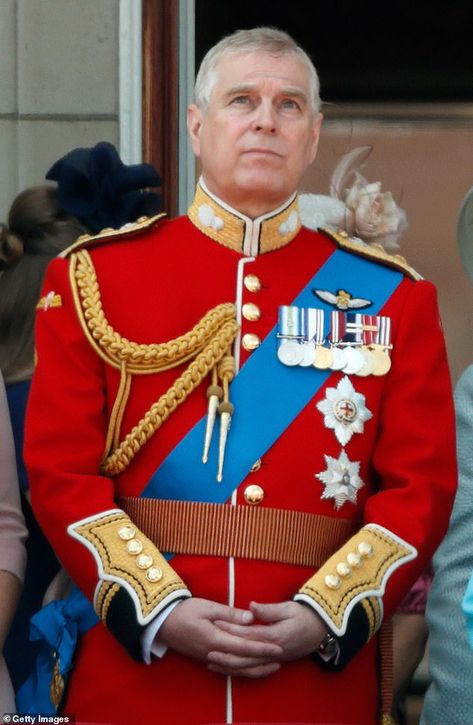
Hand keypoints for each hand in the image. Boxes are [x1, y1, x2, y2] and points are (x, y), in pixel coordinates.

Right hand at [159, 598, 283, 677]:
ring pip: (236, 668)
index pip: (244, 646)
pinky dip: (242, 670)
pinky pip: (228, 668)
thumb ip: (230, 614)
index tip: (278, 648)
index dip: (262, 648)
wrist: (162, 623)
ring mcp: (209, 658)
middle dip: (263, 660)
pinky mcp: (206, 658)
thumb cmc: (184, 610)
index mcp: (215, 639)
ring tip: (271, 665)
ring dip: (255, 668)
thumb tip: (251, 618)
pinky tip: (250, 667)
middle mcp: (213, 652)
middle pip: (243, 661)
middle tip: (281, 657)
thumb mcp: (207, 606)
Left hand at [214, 600, 326, 662]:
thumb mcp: (288, 608)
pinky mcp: (272, 662)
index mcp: (275, 636)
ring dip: (229, 664)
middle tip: (206, 646)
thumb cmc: (304, 616)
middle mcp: (272, 651)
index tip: (216, 624)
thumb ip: (269, 610)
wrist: (320, 631)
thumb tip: (251, 607)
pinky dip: (239, 671)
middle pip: (244, 654)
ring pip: (247, 667)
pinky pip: (253, 670)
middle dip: (225, 651)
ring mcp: (272, 659)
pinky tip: (227, 668)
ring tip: (211, 660)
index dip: (231, 630)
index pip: (248, 635)